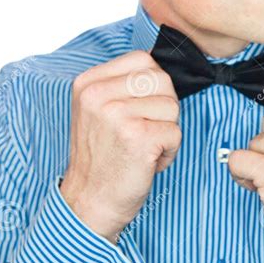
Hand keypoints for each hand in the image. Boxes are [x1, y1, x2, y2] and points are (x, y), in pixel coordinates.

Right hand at [59, 50, 181, 243]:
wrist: (88, 202)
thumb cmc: (101, 157)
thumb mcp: (97, 110)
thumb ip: (121, 84)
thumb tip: (161, 66)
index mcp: (88, 83)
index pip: (142, 60)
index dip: (153, 85)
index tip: (140, 110)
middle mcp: (98, 95)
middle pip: (161, 79)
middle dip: (164, 107)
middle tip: (145, 131)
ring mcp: (117, 115)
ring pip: (172, 106)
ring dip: (167, 131)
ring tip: (143, 147)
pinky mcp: (137, 137)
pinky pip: (175, 132)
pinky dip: (169, 151)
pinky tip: (148, 161)